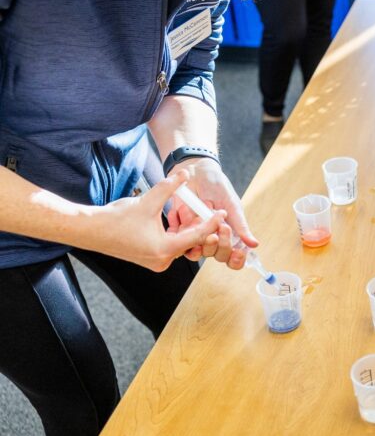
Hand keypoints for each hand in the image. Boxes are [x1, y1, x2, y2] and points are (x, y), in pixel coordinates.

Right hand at [84, 170, 225, 271]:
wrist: (91, 230)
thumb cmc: (116, 218)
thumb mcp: (147, 200)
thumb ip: (169, 187)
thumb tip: (184, 173)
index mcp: (164, 250)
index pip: (196, 236)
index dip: (211, 223)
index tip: (222, 214)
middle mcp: (162, 260)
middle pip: (190, 243)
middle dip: (202, 229)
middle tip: (214, 215)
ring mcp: (155, 262)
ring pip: (181, 245)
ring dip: (189, 232)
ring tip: (200, 217)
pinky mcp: (150, 259)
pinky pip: (170, 247)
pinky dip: (177, 236)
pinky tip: (182, 224)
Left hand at [167, 158, 258, 268]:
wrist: (194, 171)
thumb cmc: (216, 185)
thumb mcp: (231, 203)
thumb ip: (240, 224)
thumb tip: (254, 244)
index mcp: (228, 232)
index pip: (232, 254)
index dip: (236, 259)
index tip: (238, 253)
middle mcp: (212, 235)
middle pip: (215, 255)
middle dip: (218, 245)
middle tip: (219, 229)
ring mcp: (194, 232)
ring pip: (195, 251)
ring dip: (198, 239)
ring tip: (199, 222)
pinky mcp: (179, 227)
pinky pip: (176, 237)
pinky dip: (179, 226)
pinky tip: (184, 212)